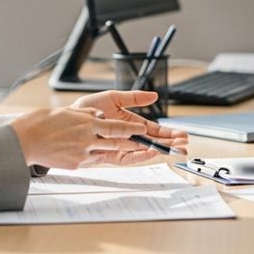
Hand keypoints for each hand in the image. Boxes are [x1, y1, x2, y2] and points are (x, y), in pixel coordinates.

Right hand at [9, 106, 146, 169]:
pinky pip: (89, 160)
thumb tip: (100, 117)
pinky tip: (89, 152)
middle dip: (132, 143)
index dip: (133, 129)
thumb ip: (87, 115)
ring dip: (113, 151)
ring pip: (104, 152)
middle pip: (116, 142)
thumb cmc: (44, 122)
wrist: (25, 139)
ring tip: (122, 149)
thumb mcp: (69, 112)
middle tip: (144, 143)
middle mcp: (88, 139)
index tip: (145, 129)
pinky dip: (93, 156)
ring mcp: (82, 154)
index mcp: (88, 124)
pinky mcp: (75, 165)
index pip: (117, 127)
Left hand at [72, 90, 189, 157]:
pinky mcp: (110, 154)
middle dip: (170, 144)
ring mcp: (121, 146)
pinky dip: (141, 155)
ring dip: (160, 150)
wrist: (69, 118)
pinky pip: (128, 157)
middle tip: (184, 145)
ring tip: (174, 150)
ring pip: (144, 151)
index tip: (182, 135)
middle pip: (154, 142)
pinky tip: (153, 152)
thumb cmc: (88, 108)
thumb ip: (135, 97)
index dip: (169, 133)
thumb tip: (155, 95)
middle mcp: (128, 137)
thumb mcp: (114, 97)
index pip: (154, 130)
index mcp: (131, 124)